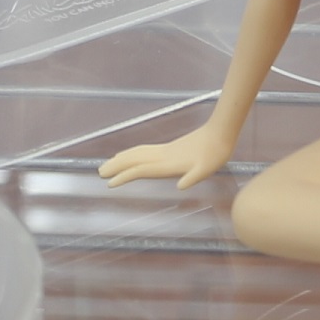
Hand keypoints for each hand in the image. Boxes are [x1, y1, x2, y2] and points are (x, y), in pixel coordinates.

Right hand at [99, 117, 236, 190]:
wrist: (220, 133)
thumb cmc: (215, 154)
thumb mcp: (207, 169)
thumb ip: (194, 177)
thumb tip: (182, 186)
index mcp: (168, 163)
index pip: (141, 169)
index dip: (125, 176)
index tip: (109, 184)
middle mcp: (163, 155)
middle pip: (134, 159)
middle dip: (116, 166)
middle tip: (100, 172)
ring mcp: (165, 150)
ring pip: (138, 153)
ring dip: (122, 158)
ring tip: (109, 163)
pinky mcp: (169, 148)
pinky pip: (145, 150)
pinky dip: (133, 153)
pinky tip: (132, 155)